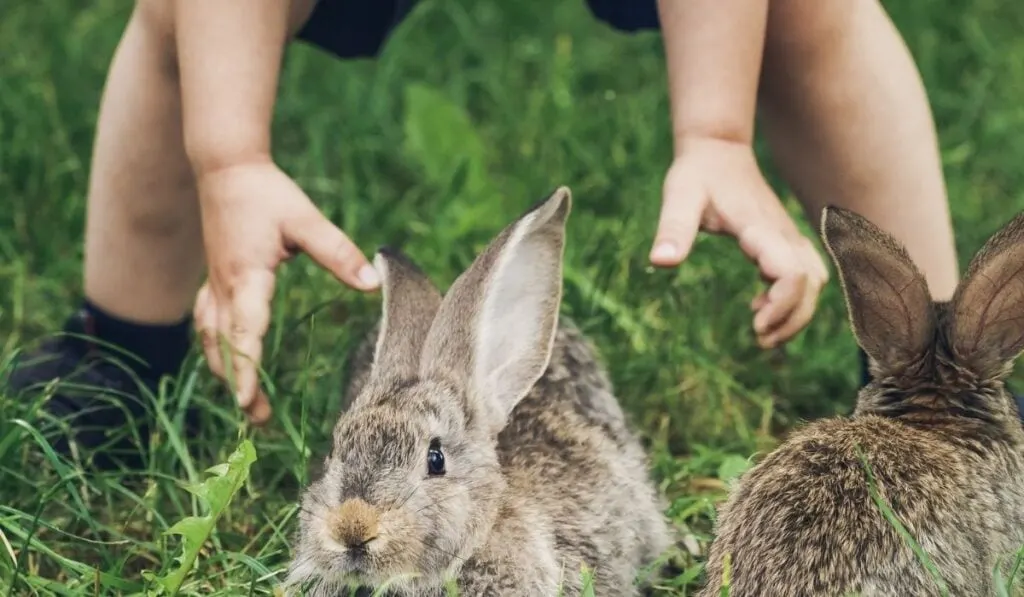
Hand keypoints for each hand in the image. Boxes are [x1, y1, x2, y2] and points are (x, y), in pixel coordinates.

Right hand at [192, 160, 379, 423]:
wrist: (224, 167)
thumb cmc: (266, 194)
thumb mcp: (306, 221)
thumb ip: (338, 253)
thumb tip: (372, 283)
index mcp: (247, 278)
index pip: (245, 334)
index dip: (247, 370)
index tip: (247, 403)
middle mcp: (224, 288)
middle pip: (226, 348)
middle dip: (240, 385)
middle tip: (258, 420)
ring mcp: (213, 284)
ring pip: (211, 339)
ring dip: (226, 371)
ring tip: (244, 401)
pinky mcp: (213, 279)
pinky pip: (207, 324)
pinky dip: (215, 348)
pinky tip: (224, 360)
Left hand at [651, 137, 827, 347]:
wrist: (718, 148)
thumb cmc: (697, 174)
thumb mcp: (679, 197)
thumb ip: (673, 229)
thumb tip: (659, 262)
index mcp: (760, 228)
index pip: (792, 274)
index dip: (782, 305)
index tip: (754, 324)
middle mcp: (783, 234)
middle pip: (811, 285)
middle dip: (793, 318)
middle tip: (759, 338)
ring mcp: (788, 237)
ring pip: (815, 282)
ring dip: (796, 311)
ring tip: (761, 329)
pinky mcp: (785, 240)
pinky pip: (805, 275)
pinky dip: (793, 297)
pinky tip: (759, 305)